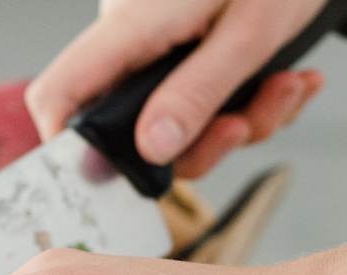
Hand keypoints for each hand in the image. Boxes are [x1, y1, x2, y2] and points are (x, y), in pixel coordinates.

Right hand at [26, 0, 326, 177]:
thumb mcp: (251, 30)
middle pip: (130, 126)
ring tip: (286, 87)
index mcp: (130, 26)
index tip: (110, 177)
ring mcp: (157, 44)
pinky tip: (284, 78)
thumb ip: (198, 91)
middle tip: (246, 125)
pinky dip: (249, 100)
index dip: (67, 145)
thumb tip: (152, 148)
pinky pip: (201, 98)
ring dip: (240, 120)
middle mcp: (133, 38)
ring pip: (176, 120)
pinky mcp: (185, 47)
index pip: (60, 94)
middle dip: (200, 143)